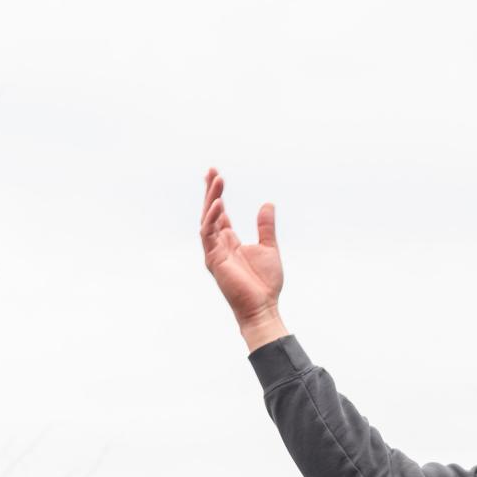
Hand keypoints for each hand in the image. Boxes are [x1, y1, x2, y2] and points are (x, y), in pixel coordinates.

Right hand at [200, 168, 286, 350]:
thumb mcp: (269, 247)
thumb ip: (266, 226)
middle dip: (210, 191)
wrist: (263, 306)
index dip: (217, 194)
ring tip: (217, 180)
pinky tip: (219, 204)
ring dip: (211, 199)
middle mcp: (219, 244)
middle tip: (211, 170)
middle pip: (210, 212)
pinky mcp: (213, 259)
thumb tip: (267, 203)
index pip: (220, 213)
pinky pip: (208, 234)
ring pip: (207, 220)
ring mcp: (214, 251)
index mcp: (230, 241)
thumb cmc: (265, 282)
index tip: (216, 175)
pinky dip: (212, 218)